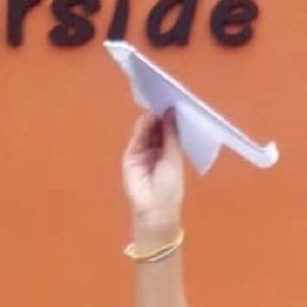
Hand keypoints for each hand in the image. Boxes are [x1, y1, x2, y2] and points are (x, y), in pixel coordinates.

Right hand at [121, 108, 184, 241]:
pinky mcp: (131, 156)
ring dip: (152, 119)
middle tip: (166, 96)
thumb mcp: (173, 158)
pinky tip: (149, 117)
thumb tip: (171, 112)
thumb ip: (170, 135)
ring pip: (147, 132)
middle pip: (157, 128)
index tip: (176, 100)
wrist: (154, 210)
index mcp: (170, 152)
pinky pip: (137, 139)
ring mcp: (142, 153)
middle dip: (161, 115)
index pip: (169, 130)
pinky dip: (142, 127)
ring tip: (158, 103)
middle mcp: (156, 150)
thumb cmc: (170, 187)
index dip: (171, 117)